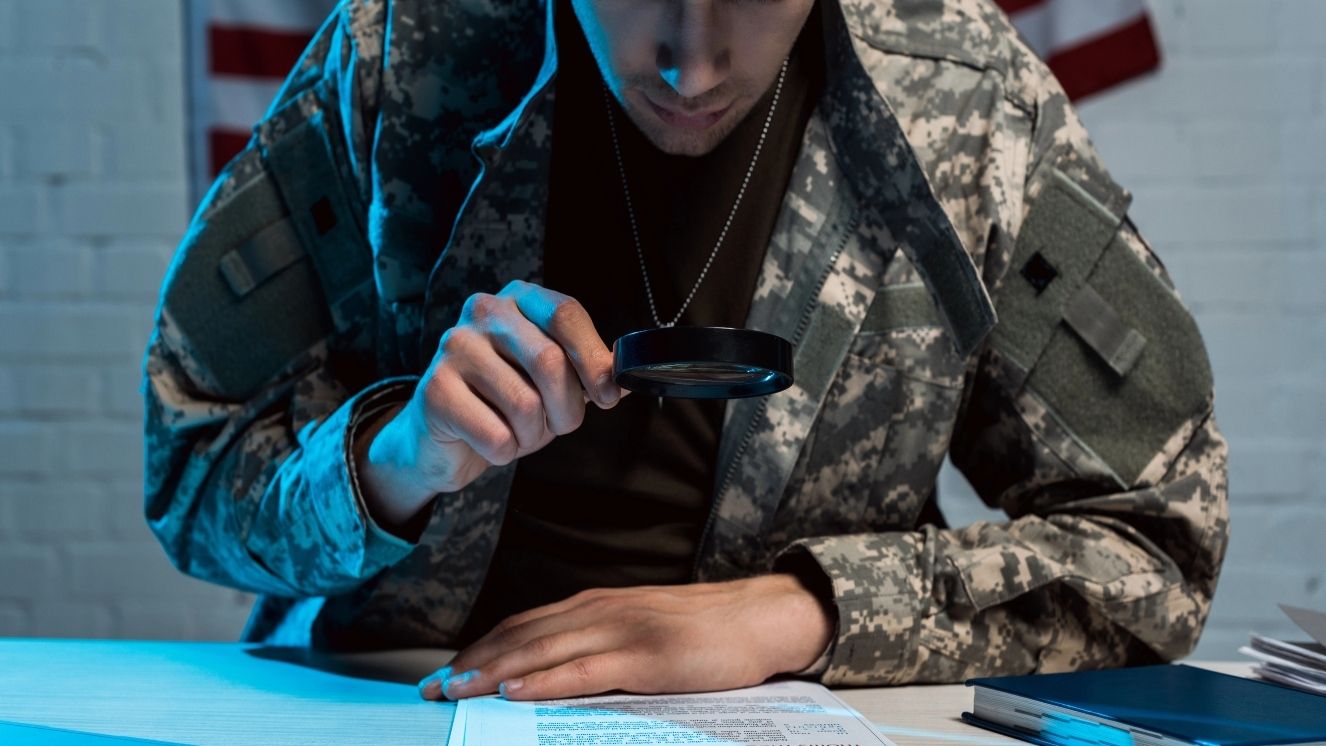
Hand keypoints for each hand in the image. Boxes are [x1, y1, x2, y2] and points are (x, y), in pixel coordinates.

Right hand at [358, 281, 625, 530]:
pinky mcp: (434, 390)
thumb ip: (590, 373)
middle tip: (559, 425)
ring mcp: (454, 347)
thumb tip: (629, 375)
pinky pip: (496, 435)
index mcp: (519, 300)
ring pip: (525, 404)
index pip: (566, 314)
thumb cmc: (505, 404)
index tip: (607, 396)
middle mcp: (483, 311)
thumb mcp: (554, 383)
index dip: (594, 360)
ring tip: (518, 431)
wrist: (443, 439)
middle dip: (566, 409)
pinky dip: (505, 451)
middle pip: (549, 361)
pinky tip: (490, 441)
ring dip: (533, 434)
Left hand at [417, 574, 834, 701]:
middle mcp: (601, 611)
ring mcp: (623, 631)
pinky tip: (515, 690)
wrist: (762, 617)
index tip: (444, 674)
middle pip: (521, 636)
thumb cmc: (704, 631)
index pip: (523, 625)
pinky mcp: (646, 657)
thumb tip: (551, 673)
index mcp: (597, 605)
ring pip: (543, 650)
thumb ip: (599, 644)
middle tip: (432, 690)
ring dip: (493, 671)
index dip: (480, 649)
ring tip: (455, 691)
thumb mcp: (641, 630)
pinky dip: (544, 680)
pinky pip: (584, 670)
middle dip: (472, 663)